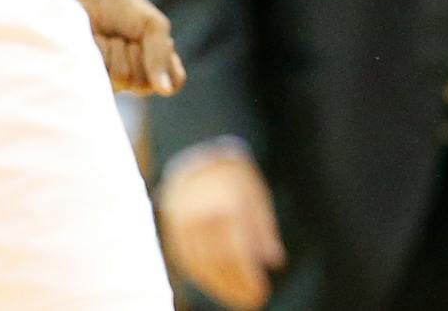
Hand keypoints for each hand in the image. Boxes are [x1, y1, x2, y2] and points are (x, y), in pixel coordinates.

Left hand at [71, 0, 185, 94]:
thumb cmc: (130, 10)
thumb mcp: (154, 26)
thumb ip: (160, 56)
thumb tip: (164, 91)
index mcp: (160, 67)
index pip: (173, 84)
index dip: (163, 66)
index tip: (152, 42)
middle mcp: (139, 78)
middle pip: (142, 83)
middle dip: (135, 52)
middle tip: (129, 36)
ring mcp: (115, 81)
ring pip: (121, 78)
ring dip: (116, 50)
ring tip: (112, 37)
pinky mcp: (93, 77)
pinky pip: (100, 74)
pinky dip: (100, 51)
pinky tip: (98, 40)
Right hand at [160, 150, 285, 310]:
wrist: (195, 152)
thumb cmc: (233, 174)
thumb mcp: (256, 194)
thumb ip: (264, 229)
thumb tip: (274, 260)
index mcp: (226, 207)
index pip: (237, 253)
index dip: (248, 277)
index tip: (262, 293)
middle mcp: (201, 218)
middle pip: (219, 263)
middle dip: (236, 286)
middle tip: (252, 302)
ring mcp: (182, 224)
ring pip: (200, 265)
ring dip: (219, 286)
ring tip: (237, 298)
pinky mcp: (172, 230)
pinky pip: (187, 260)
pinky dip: (202, 276)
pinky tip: (217, 285)